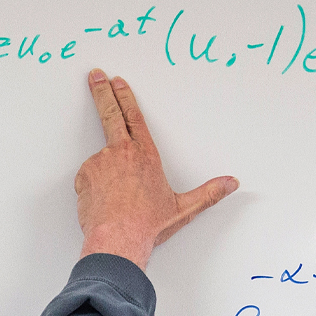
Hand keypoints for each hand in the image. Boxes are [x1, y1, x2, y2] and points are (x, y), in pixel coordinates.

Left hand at [73, 69, 237, 268]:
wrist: (118, 240)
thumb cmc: (147, 224)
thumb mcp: (183, 208)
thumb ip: (208, 193)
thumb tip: (230, 184)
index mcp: (146, 155)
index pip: (135, 117)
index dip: (126, 96)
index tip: (118, 81)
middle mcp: (122, 152)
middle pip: (110, 113)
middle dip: (102, 91)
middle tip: (95, 75)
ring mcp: (100, 162)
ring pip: (100, 162)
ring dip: (103, 173)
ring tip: (114, 198)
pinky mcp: (84, 176)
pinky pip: (87, 179)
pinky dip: (93, 188)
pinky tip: (103, 202)